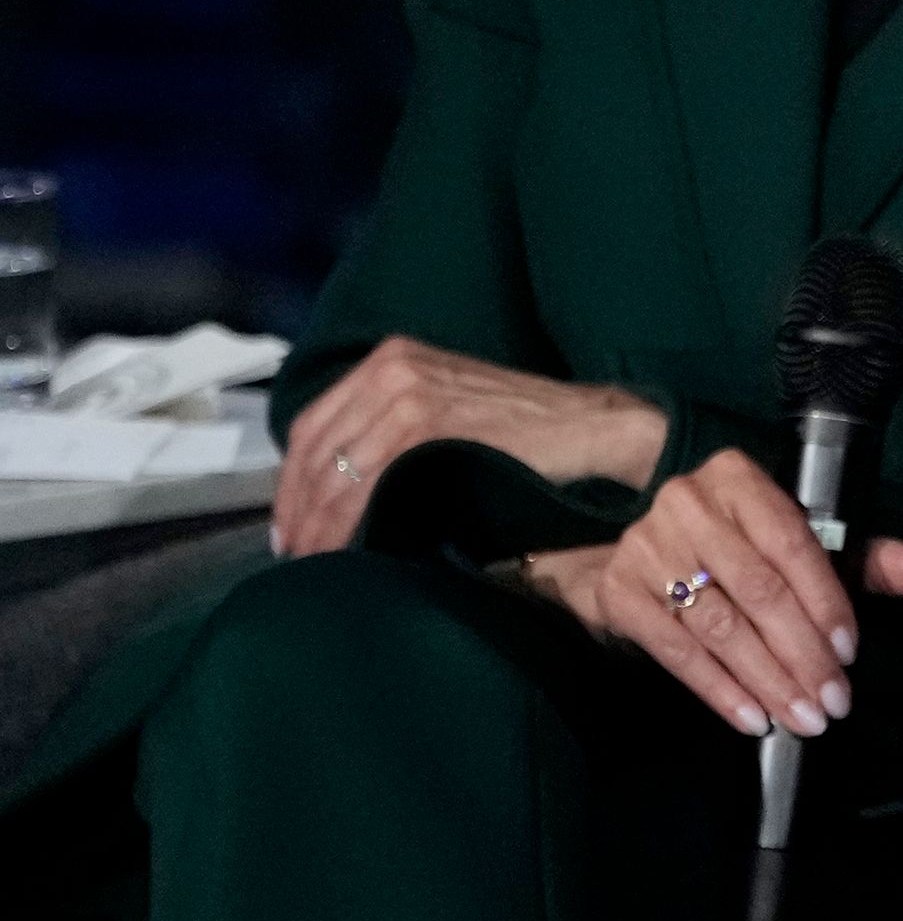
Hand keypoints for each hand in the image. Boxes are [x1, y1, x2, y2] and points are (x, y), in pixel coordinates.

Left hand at [273, 334, 667, 556]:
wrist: (594, 429)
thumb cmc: (530, 432)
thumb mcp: (450, 407)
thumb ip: (394, 428)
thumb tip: (339, 488)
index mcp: (392, 358)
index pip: (313, 424)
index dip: (291, 482)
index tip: (289, 524)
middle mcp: (391, 368)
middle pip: (316, 450)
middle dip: (297, 509)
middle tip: (294, 554)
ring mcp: (407, 393)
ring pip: (334, 473)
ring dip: (317, 524)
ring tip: (316, 562)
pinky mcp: (426, 424)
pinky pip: (365, 485)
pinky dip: (347, 524)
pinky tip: (347, 550)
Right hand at [514, 450, 902, 737]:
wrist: (643, 552)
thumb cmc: (741, 548)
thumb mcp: (804, 542)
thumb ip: (871, 559)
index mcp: (741, 479)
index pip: (794, 545)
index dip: (826, 603)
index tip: (850, 653)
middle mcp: (689, 503)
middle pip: (757, 591)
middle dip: (801, 655)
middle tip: (832, 703)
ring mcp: (647, 547)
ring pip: (718, 625)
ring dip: (765, 680)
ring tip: (801, 719)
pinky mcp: (621, 591)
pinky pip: (675, 649)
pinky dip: (717, 689)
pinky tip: (751, 718)